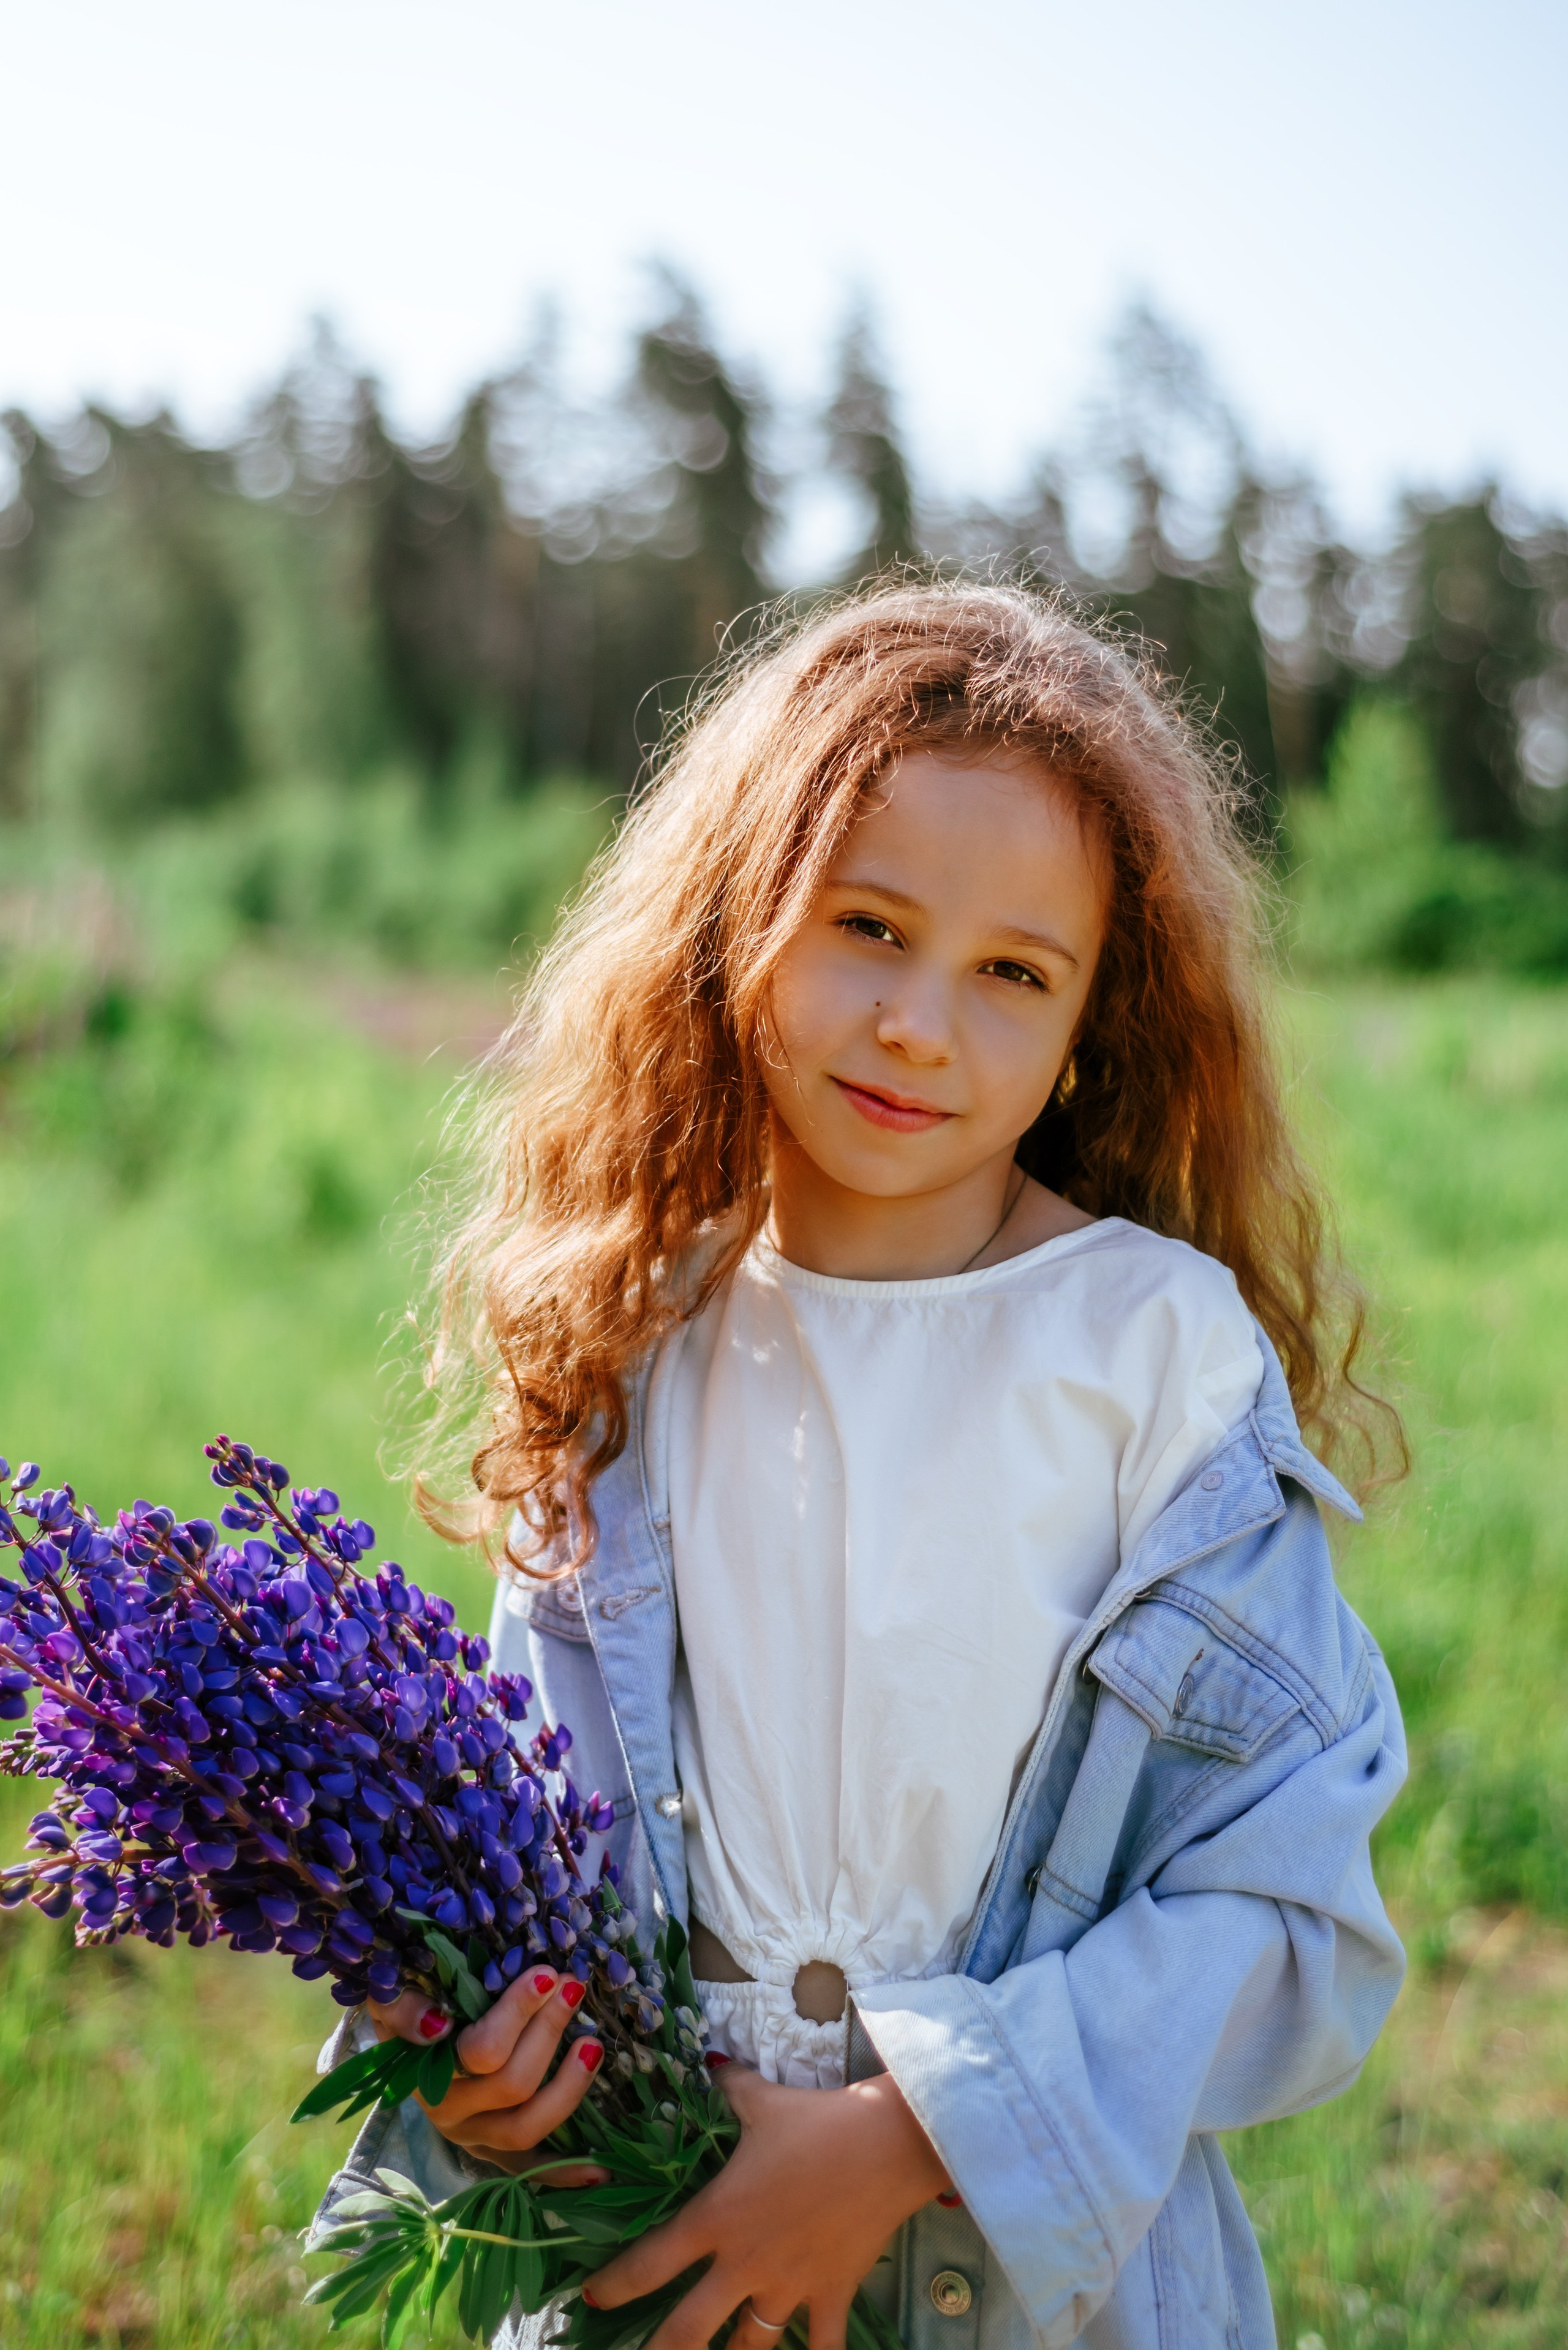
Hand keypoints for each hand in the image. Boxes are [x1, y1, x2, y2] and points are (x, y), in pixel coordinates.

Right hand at [367, 1966, 610, 2182]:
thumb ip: (404, 2007)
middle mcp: (448, 2112)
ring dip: (568, 2087)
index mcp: (424, 2072)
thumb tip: (437, 2025)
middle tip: (572, 1988)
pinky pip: (529, 2171)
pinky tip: (601, 2173)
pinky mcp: (494, 2152)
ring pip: (525, 2128)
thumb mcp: (392, 1995)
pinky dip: (563, 2173)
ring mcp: (473, 2137)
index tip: (546, 1976)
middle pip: (512, 2085)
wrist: (403, 2042)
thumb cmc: (408, 2005)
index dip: (518, 2014)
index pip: (480, 2051)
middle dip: (549, 2032)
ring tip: (593, 2045)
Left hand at [581, 2063, 951, 2349]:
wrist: (886, 2143)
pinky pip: (819, 2349)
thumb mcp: (763, 2100)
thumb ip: (730, 2086)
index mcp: (717, 2217)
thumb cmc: (816, 2120)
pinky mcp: (830, 2295)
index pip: (650, 2262)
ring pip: (748, 2349)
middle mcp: (744, 2262)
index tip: (592, 2297)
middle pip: (687, 2330)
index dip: (615, 2285)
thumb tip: (711, 2060)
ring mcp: (788, 2286)